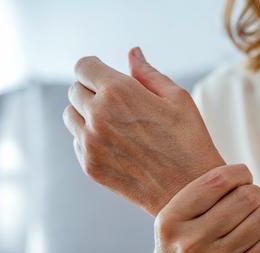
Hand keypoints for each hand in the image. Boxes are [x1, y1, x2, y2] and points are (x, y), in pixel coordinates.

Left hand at [63, 47, 224, 215]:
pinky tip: (116, 145)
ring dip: (85, 114)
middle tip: (116, 102)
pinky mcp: (89, 165)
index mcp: (119, 91)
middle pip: (75, 89)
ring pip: (70, 116)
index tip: (103, 74)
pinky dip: (89, 138)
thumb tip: (132, 53)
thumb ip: (148, 73)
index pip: (83, 66)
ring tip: (114, 123)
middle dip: (91, 89)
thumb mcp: (177, 98)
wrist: (188, 193)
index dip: (94, 68)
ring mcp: (90, 142)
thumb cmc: (189, 142)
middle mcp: (98, 115)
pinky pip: (77, 141)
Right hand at [145, 165, 259, 252]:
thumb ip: (197, 201)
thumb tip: (239, 175)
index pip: (217, 181)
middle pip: (245, 197)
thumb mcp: (170, 228)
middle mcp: (189, 241)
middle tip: (255, 200)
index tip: (244, 178)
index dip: (240, 173)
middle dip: (257, 194)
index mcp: (170, 221)